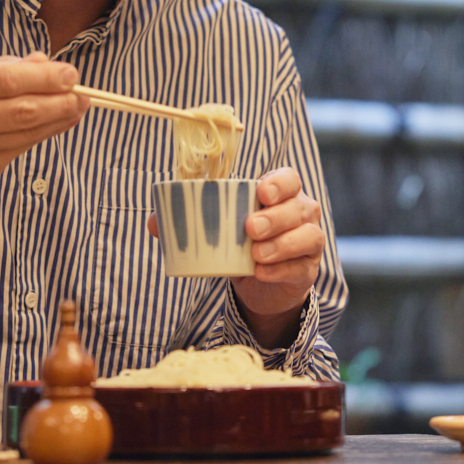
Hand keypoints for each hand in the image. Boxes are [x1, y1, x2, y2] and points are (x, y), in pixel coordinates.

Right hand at [0, 52, 87, 239]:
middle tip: (83, 91)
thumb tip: (45, 62)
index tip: (71, 73)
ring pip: (26, 131)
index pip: (7, 80)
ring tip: (79, 105)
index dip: (45, 77)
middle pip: (21, 108)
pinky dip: (46, 133)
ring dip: (60, 118)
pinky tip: (60, 122)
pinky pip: (21, 148)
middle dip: (60, 99)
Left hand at [148, 167, 325, 348]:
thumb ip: (189, 221)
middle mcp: (302, 213)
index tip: (260, 192)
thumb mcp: (220, 229)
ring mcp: (309, 241)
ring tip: (255, 254)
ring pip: (308, 236)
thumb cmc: (241, 244)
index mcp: (282, 193)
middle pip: (299, 206)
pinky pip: (300, 266)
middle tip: (250, 228)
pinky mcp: (308, 270)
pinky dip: (280, 269)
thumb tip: (154, 222)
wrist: (261, 284)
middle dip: (276, 216)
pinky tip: (261, 272)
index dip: (279, 183)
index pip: (290, 178)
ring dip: (281, 244)